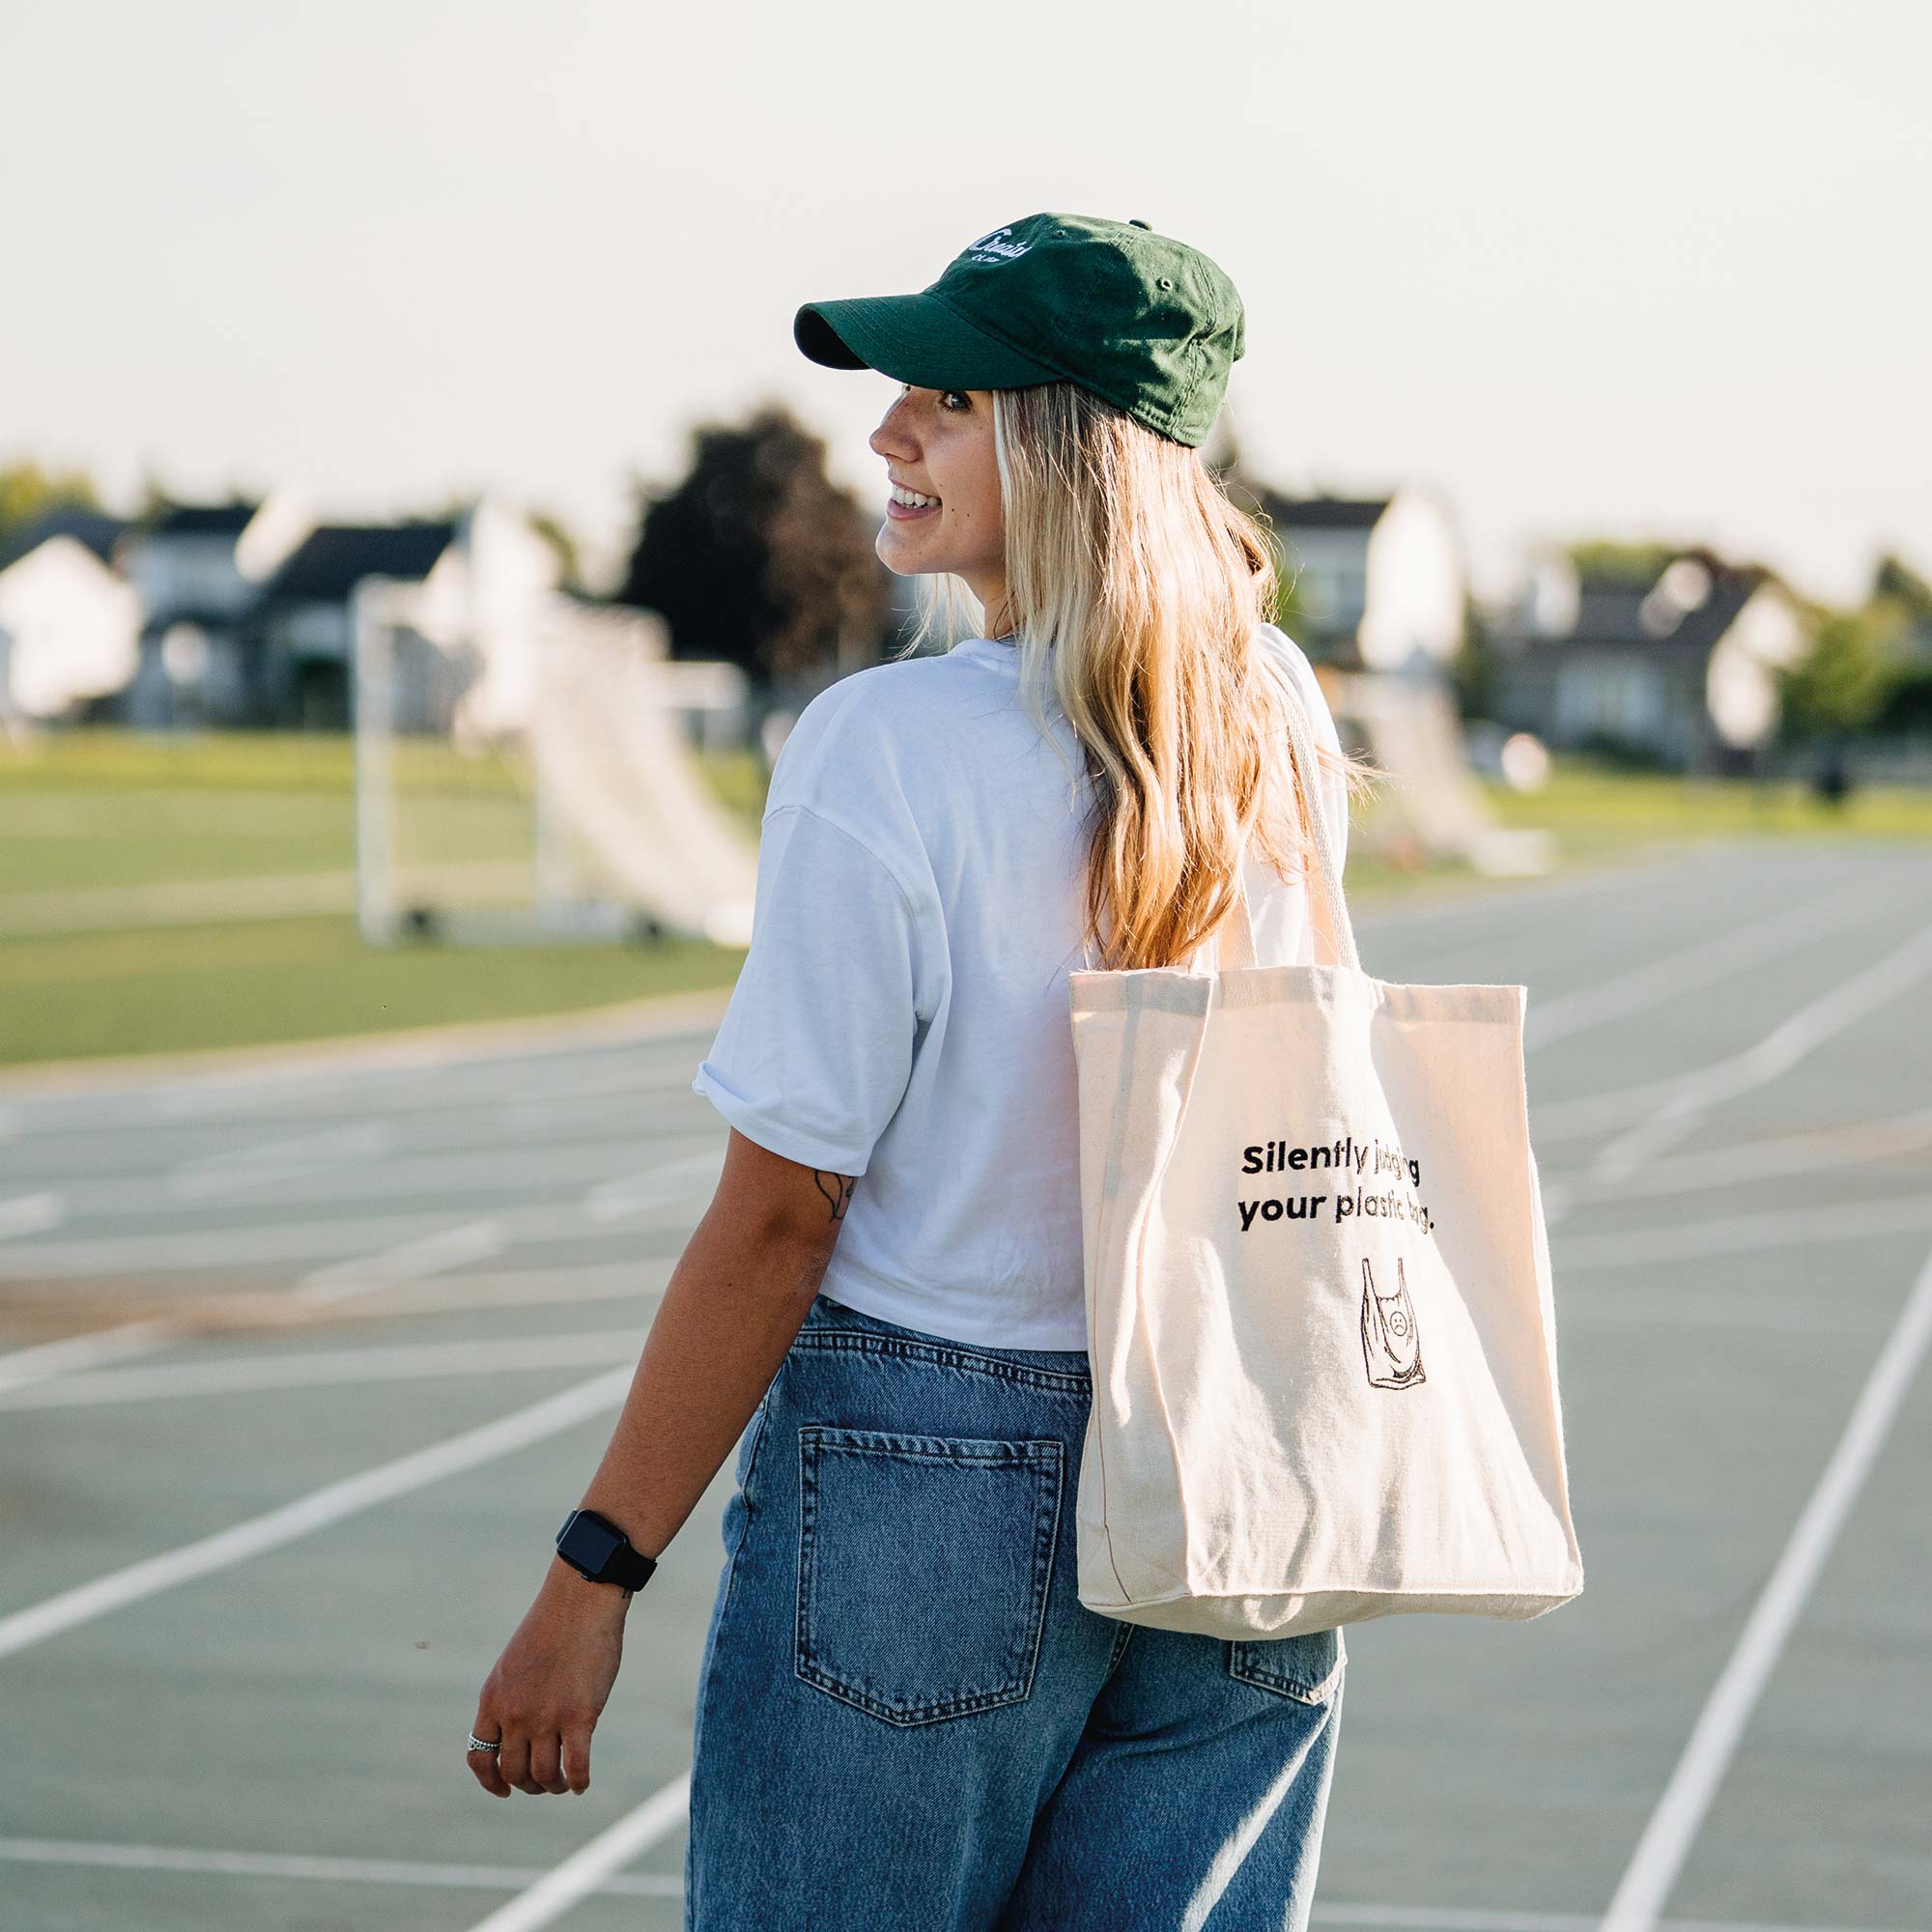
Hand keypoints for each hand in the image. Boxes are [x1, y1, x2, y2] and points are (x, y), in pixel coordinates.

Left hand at [466, 1559, 630, 1798]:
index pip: (479, 1757)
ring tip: (563, 1784)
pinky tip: (581, 1784)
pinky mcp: (580, 1716)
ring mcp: (546, 1717)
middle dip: (528, 1785)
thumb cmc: (553, 1626)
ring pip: (543, 1775)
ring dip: (553, 1787)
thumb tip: (521, 1734)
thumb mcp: (515, 1664)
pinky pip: (575, 1767)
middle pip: (514, 1772)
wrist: (580, 1600)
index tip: (505, 1790)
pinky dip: (577, 1782)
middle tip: (544, 1784)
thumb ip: (512, 1698)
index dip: (490, 1781)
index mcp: (493, 1699)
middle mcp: (514, 1714)